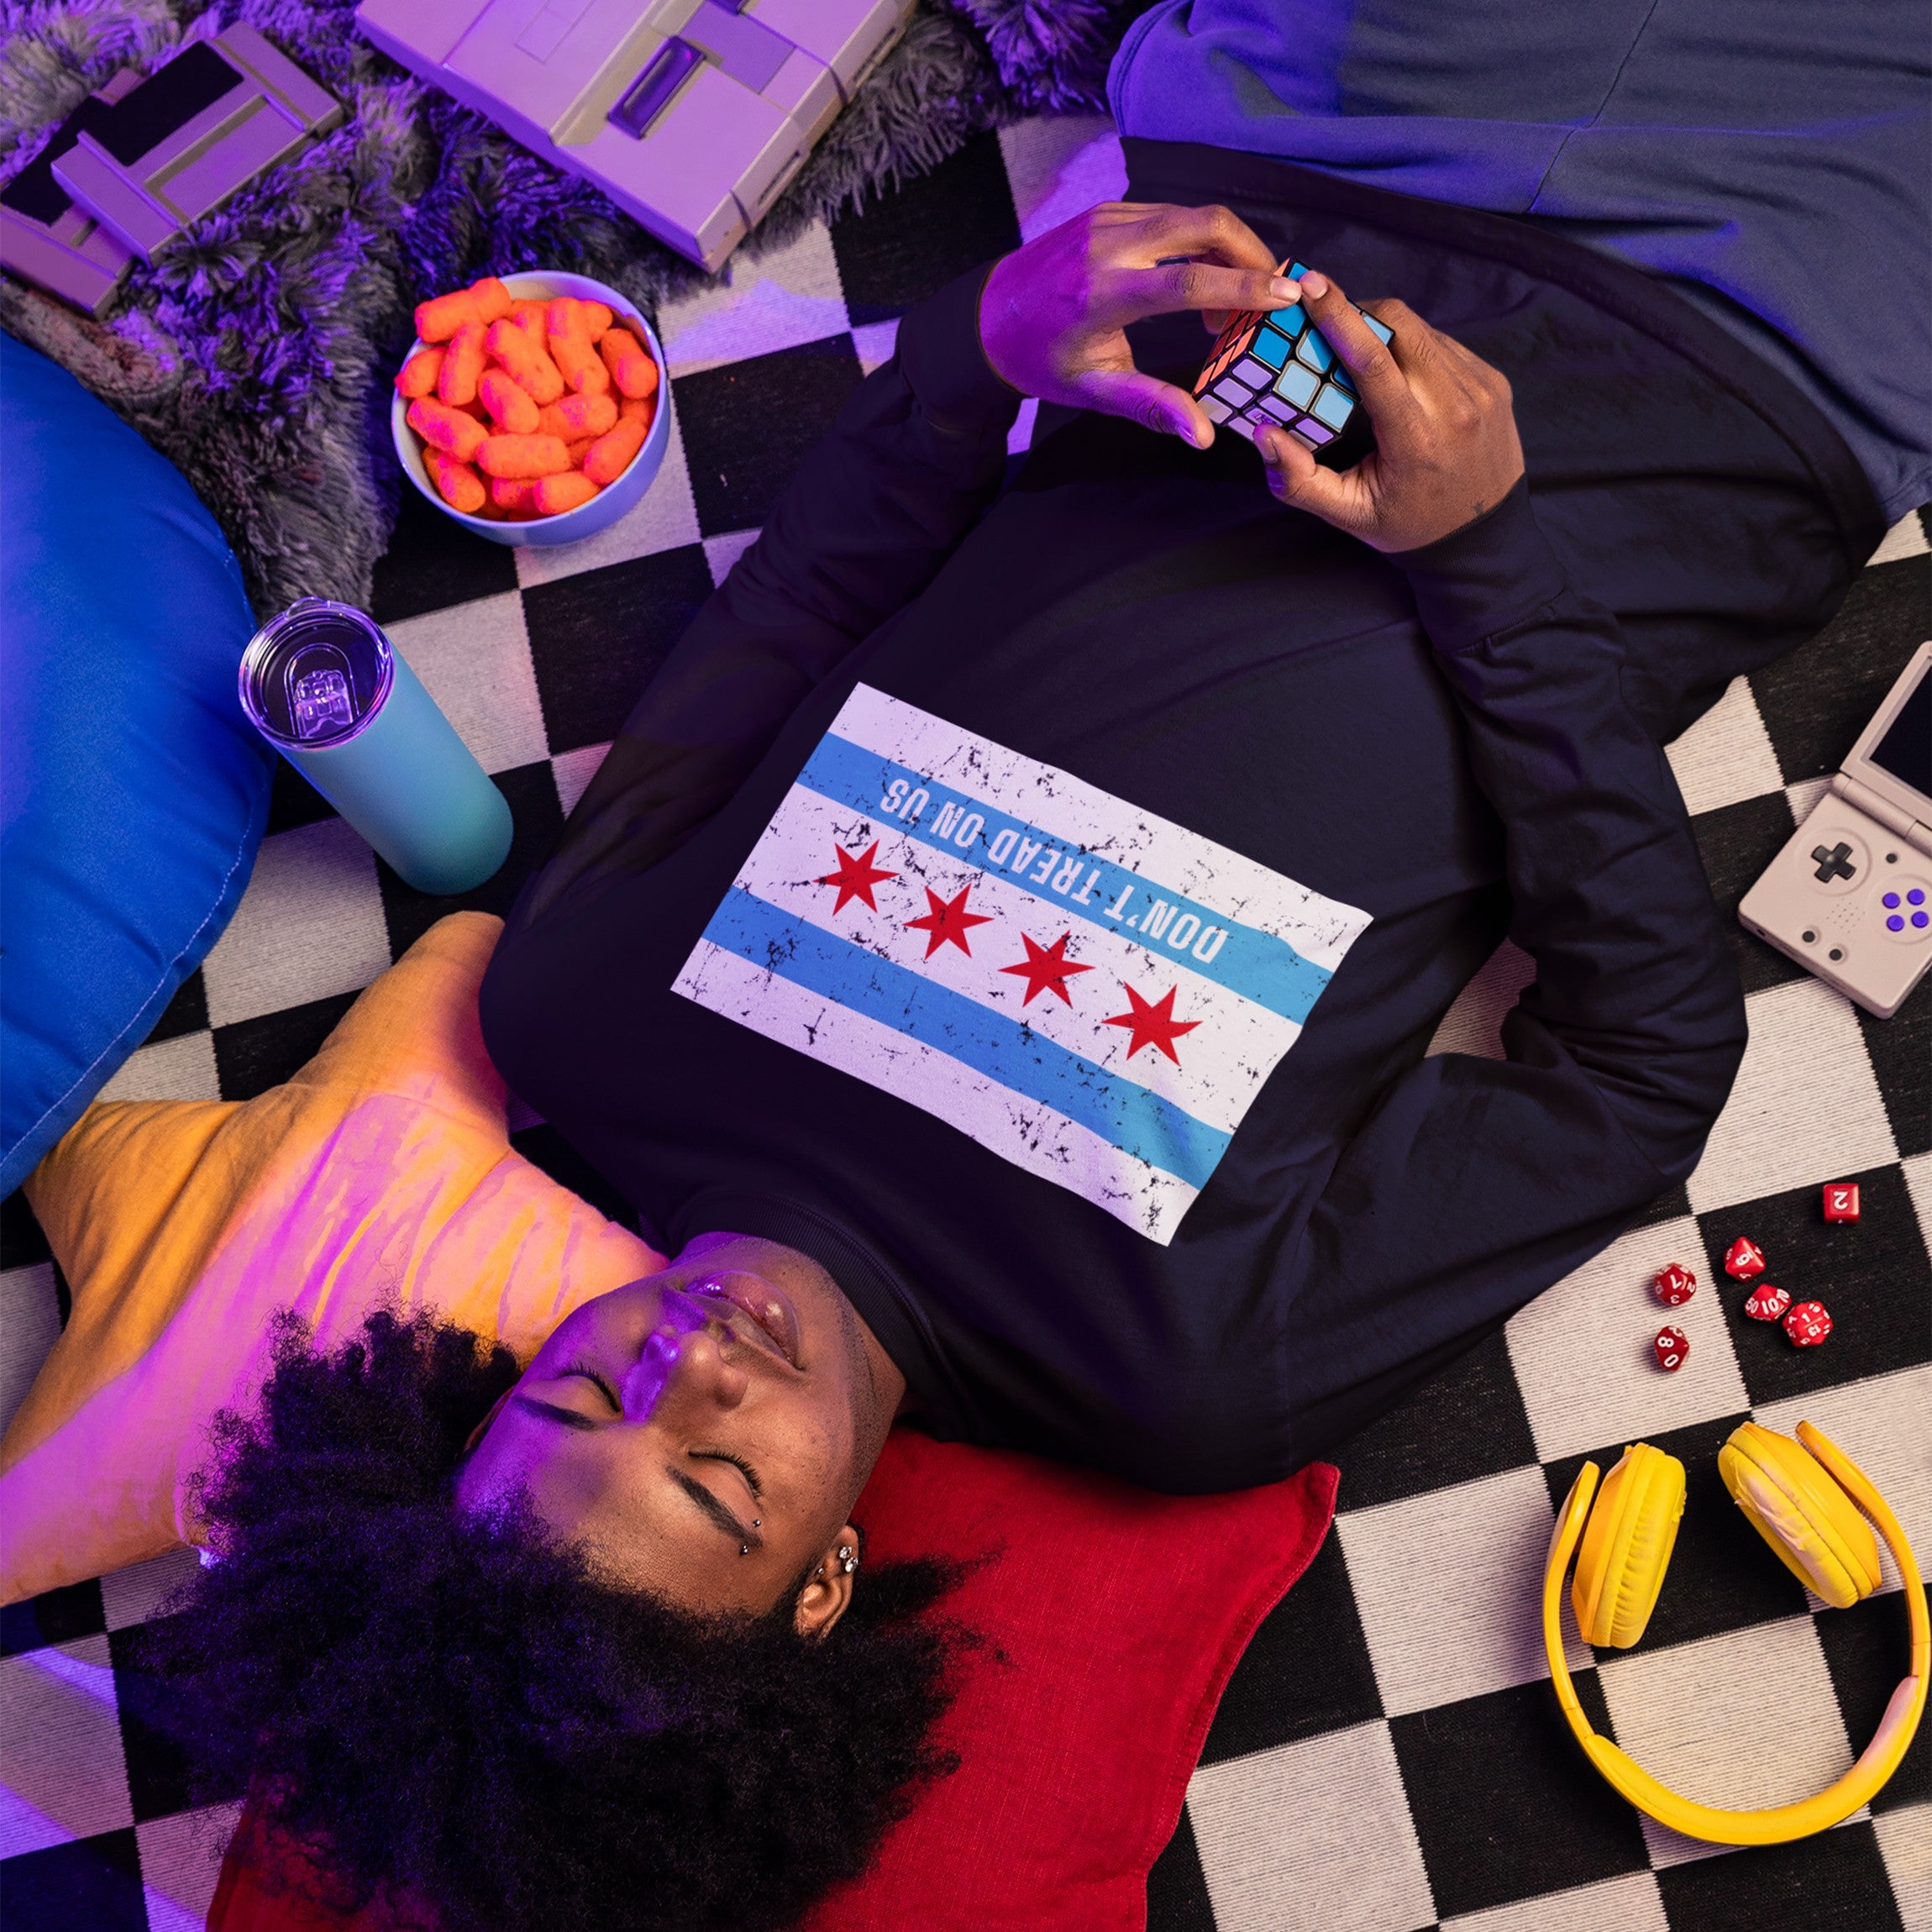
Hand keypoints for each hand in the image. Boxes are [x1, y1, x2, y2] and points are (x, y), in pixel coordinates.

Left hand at [979, 203, 1301, 448]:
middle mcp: (1107, 245)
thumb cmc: (1042, 361)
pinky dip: (1197, 242)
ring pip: (1190, 215)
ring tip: (1226, 305)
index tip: (1287, 296)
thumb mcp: (1094, 391)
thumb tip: (1205, 435)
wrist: (989, 317)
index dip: (1243, 286)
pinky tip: (1198, 282)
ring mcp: (1107, 219)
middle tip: (1273, 290)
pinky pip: (1169, 214)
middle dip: (1250, 252)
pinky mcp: (1109, 210)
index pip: (1187, 280)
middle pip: (1202, 224)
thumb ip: (1152, 408)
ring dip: (1224, 251)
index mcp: (1102, 294)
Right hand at [1255, 273, 1523, 551]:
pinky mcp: (1495, 381)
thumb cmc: (1409, 524)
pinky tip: (1399, 372)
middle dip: (1360, 313)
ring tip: (1361, 353)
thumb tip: (1263, 433)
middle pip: (1401, 325)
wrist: (1484, 537)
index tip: (1312, 285)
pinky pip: (1445, 344)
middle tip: (1328, 321)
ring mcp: (1481, 389)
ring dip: (1387, 330)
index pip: (1374, 360)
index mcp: (1416, 439)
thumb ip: (1299, 480)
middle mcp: (1455, 406)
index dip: (1340, 316)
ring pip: (1423, 330)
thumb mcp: (1348, 514)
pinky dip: (1414, 347)